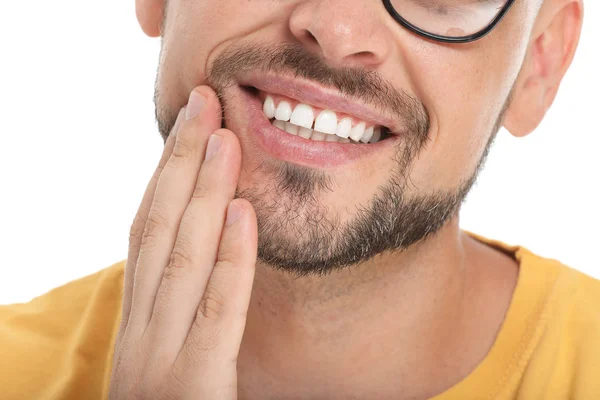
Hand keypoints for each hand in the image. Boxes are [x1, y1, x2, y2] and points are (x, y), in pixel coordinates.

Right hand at [109, 85, 257, 398]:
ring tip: (223, 139)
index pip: (148, 233)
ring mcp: (161, 359)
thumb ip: (188, 308)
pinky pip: (217, 312)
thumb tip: (216, 245)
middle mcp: (142, 330)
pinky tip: (244, 213)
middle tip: (204, 105)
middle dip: (181, 165)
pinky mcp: (194, 387)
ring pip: (182, 259)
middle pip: (160, 231)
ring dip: (203, 195)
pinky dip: (230, 259)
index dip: (165, 176)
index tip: (188, 129)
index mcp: (138, 320)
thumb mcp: (171, 356)